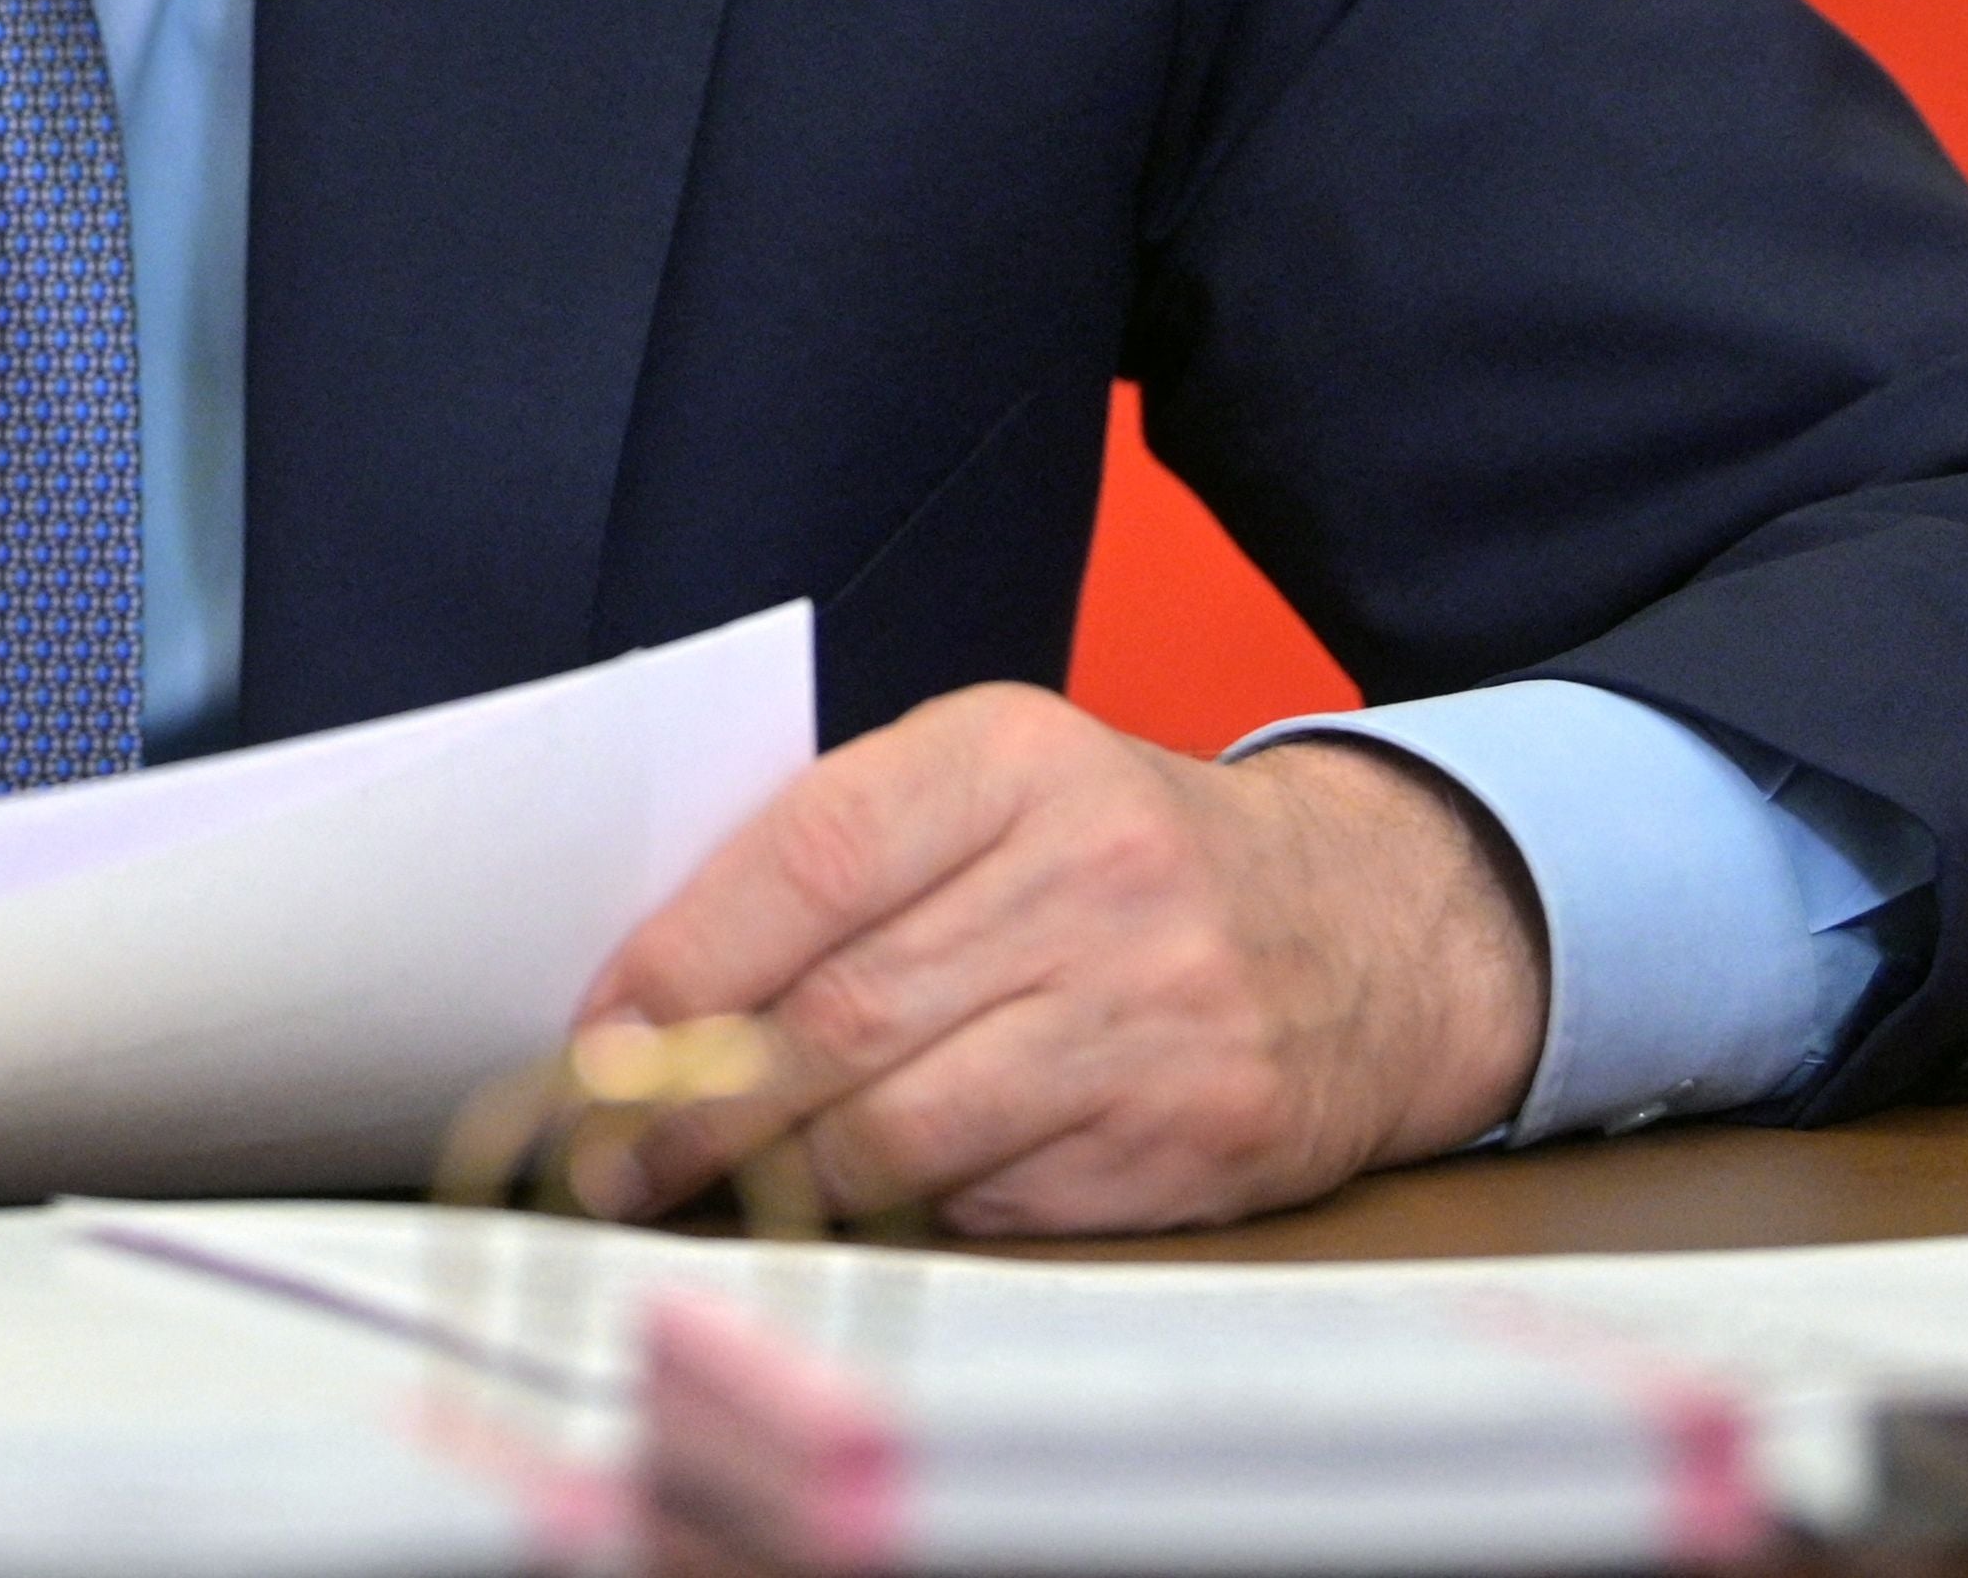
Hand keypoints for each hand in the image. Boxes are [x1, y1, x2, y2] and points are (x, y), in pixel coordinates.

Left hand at [576, 686, 1546, 1232]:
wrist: (1372, 926)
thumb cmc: (1121, 857)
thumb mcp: (996, 789)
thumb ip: (841, 856)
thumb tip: (651, 994)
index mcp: (1012, 757)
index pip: (808, 861)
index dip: (681, 964)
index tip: (596, 1038)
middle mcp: (1090, 875)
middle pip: (839, 1013)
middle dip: (694, 1100)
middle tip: (606, 1150)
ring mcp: (1151, 1012)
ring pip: (902, 1123)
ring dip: (771, 1176)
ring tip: (686, 1192)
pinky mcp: (1189, 1133)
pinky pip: (992, 1195)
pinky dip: (898, 1211)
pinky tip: (839, 1209)